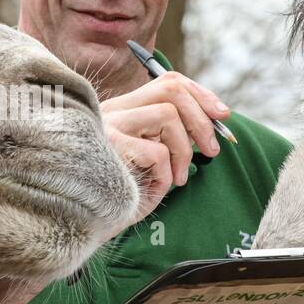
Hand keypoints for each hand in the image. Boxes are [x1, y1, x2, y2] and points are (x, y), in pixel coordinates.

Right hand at [99, 71, 230, 222]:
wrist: (81, 222)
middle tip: (213, 150)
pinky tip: (155, 189)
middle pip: (171, 88)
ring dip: (185, 150)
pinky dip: (166, 174)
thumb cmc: (118, 195)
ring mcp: (108, 126)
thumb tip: (214, 119)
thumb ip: (169, 138)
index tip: (222, 115)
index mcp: (122, 110)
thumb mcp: (148, 161)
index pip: (166, 81)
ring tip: (178, 178)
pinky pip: (157, 152)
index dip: (200, 94)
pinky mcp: (110, 147)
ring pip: (167, 114)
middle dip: (202, 118)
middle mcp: (112, 111)